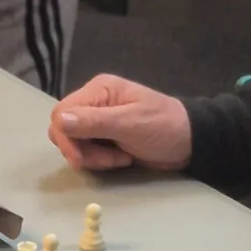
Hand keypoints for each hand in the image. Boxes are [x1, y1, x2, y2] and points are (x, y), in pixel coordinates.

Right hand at [49, 74, 192, 172]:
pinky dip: (100, 159)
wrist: (191, 141)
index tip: (80, 160)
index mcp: (99, 90)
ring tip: (120, 158)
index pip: (62, 112)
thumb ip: (94, 122)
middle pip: (64, 128)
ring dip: (93, 157)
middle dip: (81, 150)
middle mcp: (95, 101)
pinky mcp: (104, 135)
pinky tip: (122, 158)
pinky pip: (87, 149)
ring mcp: (99, 119)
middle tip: (108, 160)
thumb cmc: (164, 127)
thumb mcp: (131, 124)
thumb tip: (59, 120)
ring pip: (74, 142)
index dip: (66, 138)